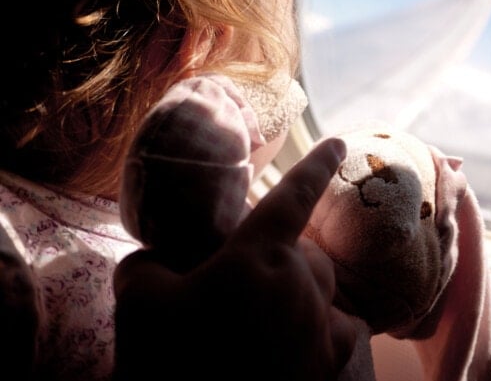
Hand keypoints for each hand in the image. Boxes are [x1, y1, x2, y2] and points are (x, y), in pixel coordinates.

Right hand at [113, 138, 355, 380]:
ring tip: (264, 311)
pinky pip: (341, 328)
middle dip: (278, 256)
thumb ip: (147, 267)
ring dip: (301, 288)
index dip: (315, 165)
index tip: (337, 142)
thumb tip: (154, 261)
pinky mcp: (330, 363)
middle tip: (238, 282)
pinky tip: (301, 336)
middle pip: (304, 251)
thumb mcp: (139, 304)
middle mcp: (302, 284)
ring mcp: (322, 325)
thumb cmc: (176, 363)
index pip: (293, 196)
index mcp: (261, 257)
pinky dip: (326, 325)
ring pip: (323, 287)